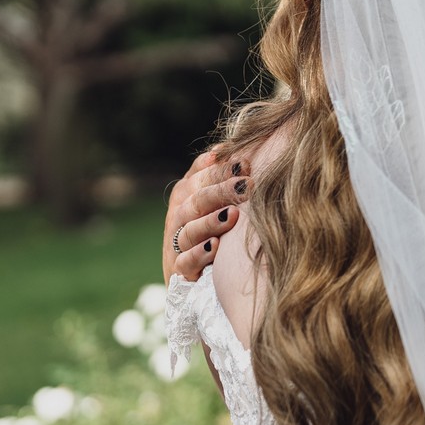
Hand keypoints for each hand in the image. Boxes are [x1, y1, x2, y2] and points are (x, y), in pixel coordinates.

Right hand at [162, 148, 247, 282]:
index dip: (221, 170)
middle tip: (248, 185)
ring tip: (233, 215)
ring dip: (210, 222)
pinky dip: (198, 255)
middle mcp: (179, 216)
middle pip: (197, 200)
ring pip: (189, 229)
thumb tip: (225, 146)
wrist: (194, 278)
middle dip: (221, 191)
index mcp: (186, 193)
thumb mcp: (213, 199)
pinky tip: (215, 248)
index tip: (246, 164)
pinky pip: (185, 262)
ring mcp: (177, 244)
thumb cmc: (210, 228)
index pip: (201, 176)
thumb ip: (217, 174)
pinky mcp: (179, 270)